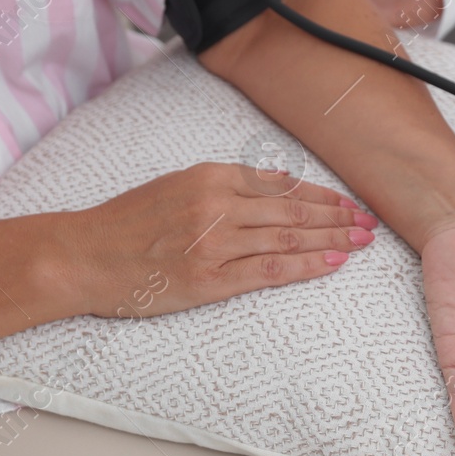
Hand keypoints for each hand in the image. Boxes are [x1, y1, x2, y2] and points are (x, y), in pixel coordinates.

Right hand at [58, 163, 376, 315]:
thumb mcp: (176, 185)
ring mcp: (215, 243)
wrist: (83, 255)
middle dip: (338, 216)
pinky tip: (332, 264)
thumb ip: (227, 184)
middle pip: (294, 210)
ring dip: (331, 240)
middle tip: (371, 223)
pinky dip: (305, 266)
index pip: (282, 185)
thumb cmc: (126, 223)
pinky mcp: (210, 278)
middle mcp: (217, 205)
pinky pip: (269, 271)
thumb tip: (279, 184)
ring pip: (288, 238)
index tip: (351, 202)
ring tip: (361, 242)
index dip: (323, 195)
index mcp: (211, 177)